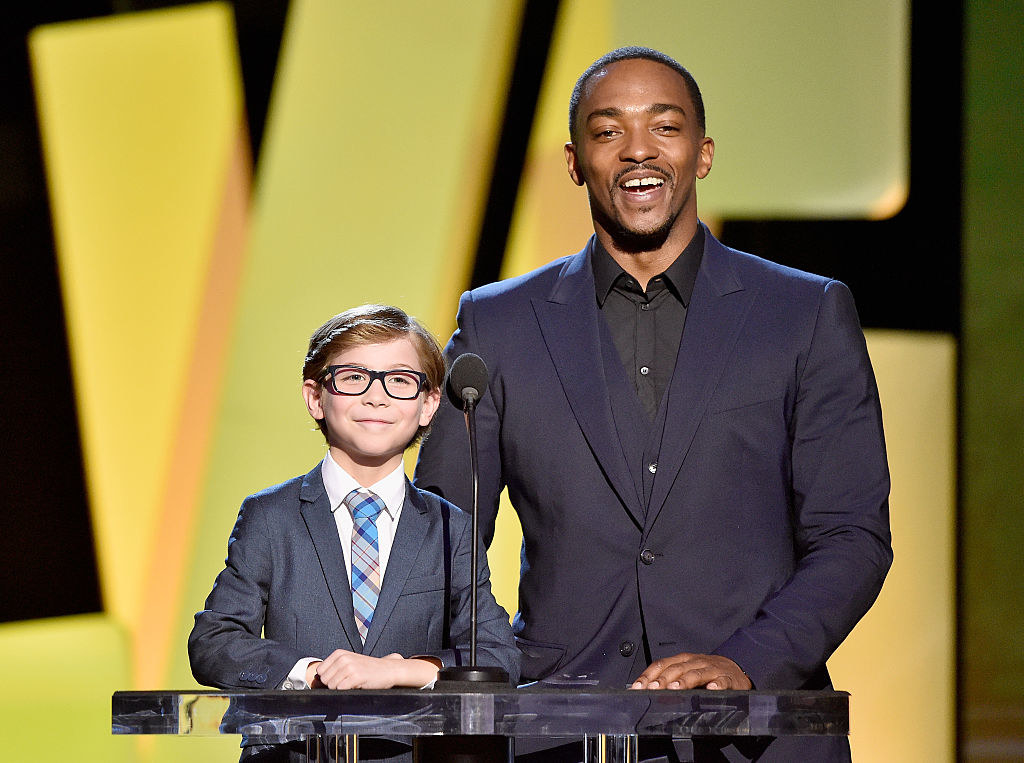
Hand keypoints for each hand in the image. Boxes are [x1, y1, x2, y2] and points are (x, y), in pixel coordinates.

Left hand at [308, 650, 437, 688]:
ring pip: (332, 686)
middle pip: (325, 680)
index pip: (320, 671)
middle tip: (348, 681)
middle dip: (334, 684)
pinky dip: (347, 691)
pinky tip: (357, 686)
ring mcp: (349, 667)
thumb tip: (314, 681)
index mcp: (339, 653)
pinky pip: (341, 689)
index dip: (328, 678)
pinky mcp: (356, 676)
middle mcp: (343, 658)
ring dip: (342, 689)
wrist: (388, 670)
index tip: (339, 678)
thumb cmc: (368, 669)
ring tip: (353, 683)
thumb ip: (333, 669)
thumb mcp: (349, 663)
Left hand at [629, 652, 751, 690]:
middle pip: (676, 669)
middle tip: (653, 689)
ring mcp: (711, 669)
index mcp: (682, 660)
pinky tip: (712, 689)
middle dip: (663, 680)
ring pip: (696, 674)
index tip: (638, 687)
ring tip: (676, 688)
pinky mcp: (727, 678)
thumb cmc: (707, 672)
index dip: (648, 675)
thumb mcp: (686, 672)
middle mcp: (695, 662)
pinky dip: (717, 684)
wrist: (735, 670)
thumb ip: (669, 679)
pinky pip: (722, 681)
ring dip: (685, 681)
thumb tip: (648, 691)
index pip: (661, 665)